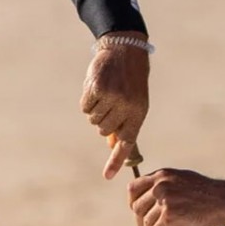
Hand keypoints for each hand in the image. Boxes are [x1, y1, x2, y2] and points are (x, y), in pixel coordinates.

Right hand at [80, 39, 149, 178]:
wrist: (125, 48)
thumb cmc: (131, 78)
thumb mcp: (134, 100)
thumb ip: (124, 122)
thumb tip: (111, 144)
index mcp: (139, 112)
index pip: (127, 142)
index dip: (116, 160)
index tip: (108, 177)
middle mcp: (126, 107)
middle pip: (104, 130)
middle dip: (103, 121)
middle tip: (110, 103)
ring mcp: (112, 97)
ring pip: (93, 119)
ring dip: (95, 109)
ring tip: (105, 92)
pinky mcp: (97, 89)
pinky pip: (85, 107)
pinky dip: (87, 100)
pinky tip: (97, 86)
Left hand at [126, 168, 224, 225]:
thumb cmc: (207, 192)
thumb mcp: (182, 179)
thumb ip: (164, 185)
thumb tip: (150, 198)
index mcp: (162, 175)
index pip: (134, 188)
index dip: (133, 202)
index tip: (136, 212)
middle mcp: (160, 185)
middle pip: (138, 207)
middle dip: (140, 221)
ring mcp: (165, 200)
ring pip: (146, 222)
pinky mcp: (170, 216)